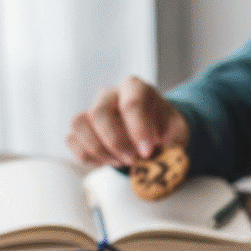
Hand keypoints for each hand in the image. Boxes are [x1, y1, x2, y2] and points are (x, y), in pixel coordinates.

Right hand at [66, 76, 189, 166]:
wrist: (152, 132)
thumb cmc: (164, 128)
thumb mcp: (178, 131)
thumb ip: (174, 139)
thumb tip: (166, 153)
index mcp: (135, 88)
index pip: (131, 103)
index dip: (138, 130)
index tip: (147, 152)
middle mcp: (110, 95)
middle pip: (100, 113)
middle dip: (116, 142)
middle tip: (132, 160)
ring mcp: (92, 110)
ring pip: (80, 124)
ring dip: (99, 150)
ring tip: (119, 162)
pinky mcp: (82, 128)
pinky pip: (72, 140)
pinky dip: (88, 156)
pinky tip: (107, 161)